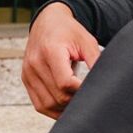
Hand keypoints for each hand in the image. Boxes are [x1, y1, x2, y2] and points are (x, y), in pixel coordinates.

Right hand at [22, 3, 100, 118]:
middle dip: (75, 101)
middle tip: (89, 98)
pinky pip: (39, 104)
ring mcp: (28, 73)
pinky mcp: (26, 80)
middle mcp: (35, 63)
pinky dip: (54, 109)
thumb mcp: (87, 41)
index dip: (81, 91)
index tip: (92, 90)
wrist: (47, 22)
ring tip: (79, 102)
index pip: (65, 82)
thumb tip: (105, 82)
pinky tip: (66, 106)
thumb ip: (95, 61)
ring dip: (65, 109)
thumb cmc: (68, 31)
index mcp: (50, 51)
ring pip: (47, 105)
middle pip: (57, 96)